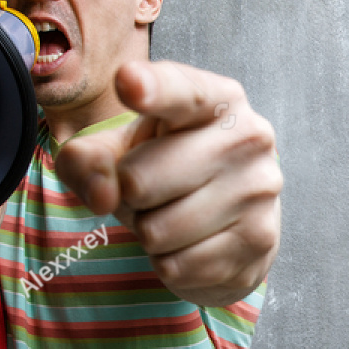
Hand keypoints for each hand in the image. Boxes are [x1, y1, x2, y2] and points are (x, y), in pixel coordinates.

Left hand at [53, 61, 281, 305]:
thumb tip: (101, 196)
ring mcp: (259, 191)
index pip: (181, 91)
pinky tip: (193, 245)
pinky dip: (171, 265)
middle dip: (127, 196)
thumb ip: (88, 159)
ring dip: (149, 233)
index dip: (153, 89)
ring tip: (173, 216)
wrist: (234, 220)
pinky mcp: (259, 241)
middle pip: (139, 180)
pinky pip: (177, 267)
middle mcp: (248, 137)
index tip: (127, 81)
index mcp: (216, 99)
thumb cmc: (167, 168)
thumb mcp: (121, 149)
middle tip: (150, 190)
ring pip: (156, 231)